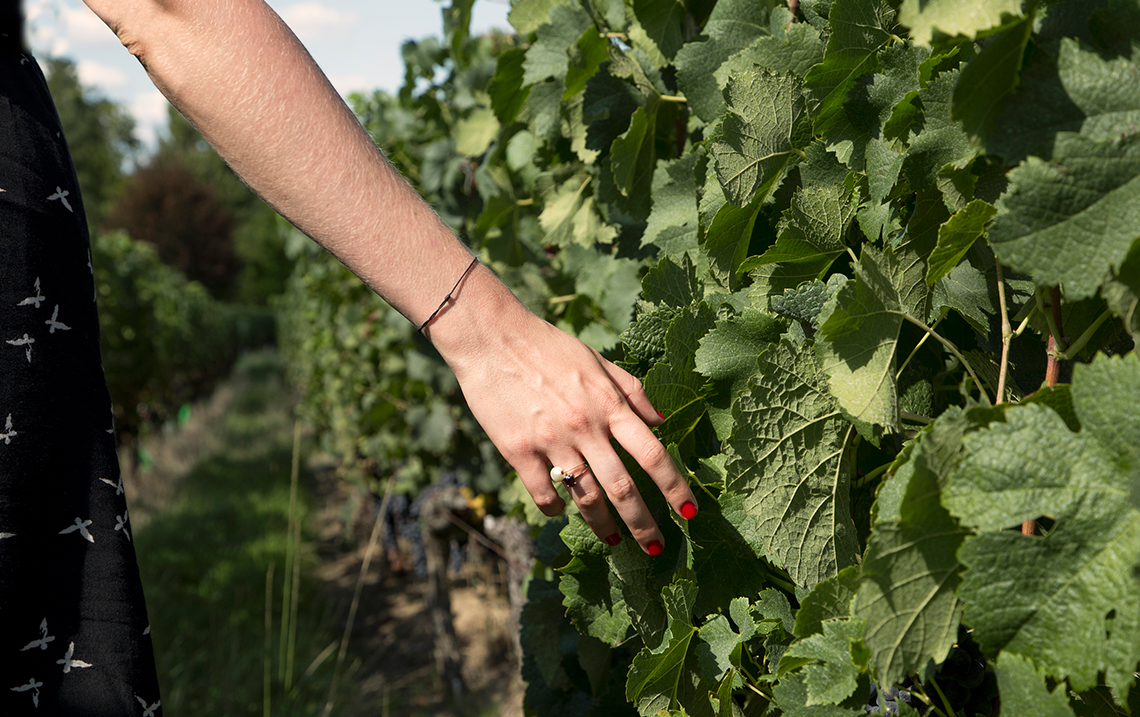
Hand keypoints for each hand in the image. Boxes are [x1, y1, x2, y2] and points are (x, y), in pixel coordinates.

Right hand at [427, 264, 697, 553]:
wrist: (491, 338)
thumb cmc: (547, 345)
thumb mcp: (597, 360)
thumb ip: (631, 390)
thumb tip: (660, 420)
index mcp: (609, 404)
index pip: (653, 455)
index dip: (675, 488)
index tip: (690, 513)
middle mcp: (585, 427)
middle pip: (624, 488)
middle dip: (644, 524)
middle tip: (656, 547)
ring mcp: (551, 441)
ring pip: (586, 498)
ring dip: (604, 525)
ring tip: (614, 539)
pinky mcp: (518, 451)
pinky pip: (544, 493)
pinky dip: (556, 508)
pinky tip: (560, 510)